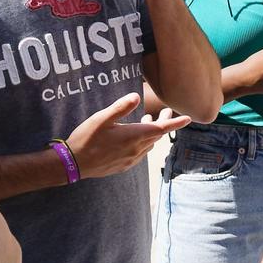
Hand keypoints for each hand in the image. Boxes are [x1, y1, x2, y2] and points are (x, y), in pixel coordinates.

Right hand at [65, 93, 188, 178]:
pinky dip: (143, 143)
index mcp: (133, 136)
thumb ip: (120, 107)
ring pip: (149, 144)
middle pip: (157, 135)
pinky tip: (134, 138)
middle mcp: (136, 150)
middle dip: (164, 122)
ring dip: (152, 133)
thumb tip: (137, 96)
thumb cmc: (86, 138)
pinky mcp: (123, 165)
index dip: (176, 123)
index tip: (189, 118)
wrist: (73, 164)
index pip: (161, 128)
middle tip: (166, 111)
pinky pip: (140, 153)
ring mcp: (130, 159)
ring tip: (148, 120)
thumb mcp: (101, 118)